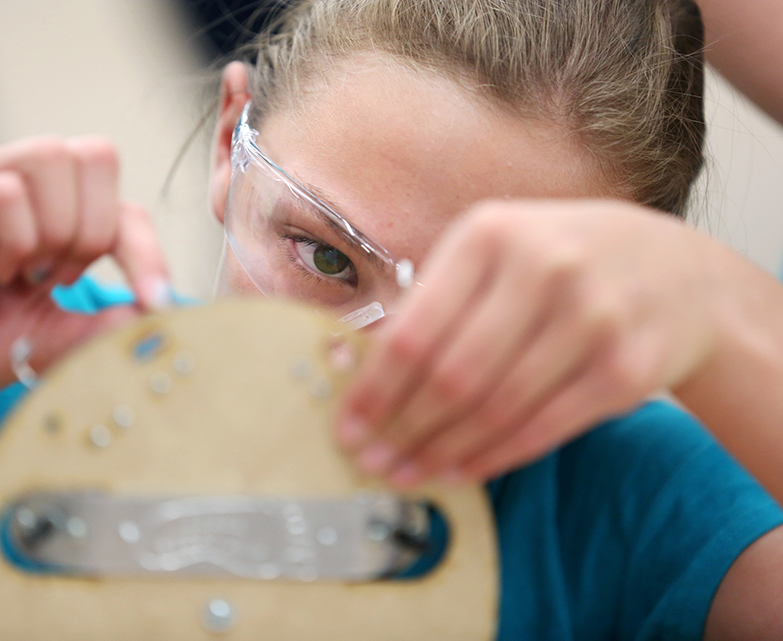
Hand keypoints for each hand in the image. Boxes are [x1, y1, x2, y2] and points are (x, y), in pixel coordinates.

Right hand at [0, 136, 170, 412]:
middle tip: (63, 276)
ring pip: (55, 156)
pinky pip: (7, 190)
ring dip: (58, 227)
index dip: (148, 251)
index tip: (153, 300)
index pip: (125, 205)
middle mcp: (20, 189)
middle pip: (98, 156)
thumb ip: (105, 327)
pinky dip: (17, 237)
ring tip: (28, 272)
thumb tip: (163, 314)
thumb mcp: (50, 342)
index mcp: (52, 216)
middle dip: (98, 230)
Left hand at [337, 200, 720, 485]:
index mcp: (491, 235)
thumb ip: (435, 300)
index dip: (374, 389)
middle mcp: (543, 268)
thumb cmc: (562, 262)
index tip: (347, 426)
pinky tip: (458, 471)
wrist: (678, 274)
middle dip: (401, 429)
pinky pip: (541, 430)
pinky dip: (491, 458)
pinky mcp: (626, 369)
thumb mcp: (497, 253)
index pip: (414, 329)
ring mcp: (592, 319)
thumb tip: (358, 367)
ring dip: (439, 452)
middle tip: (369, 460)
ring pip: (494, 409)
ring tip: (405, 472)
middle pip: (451, 376)